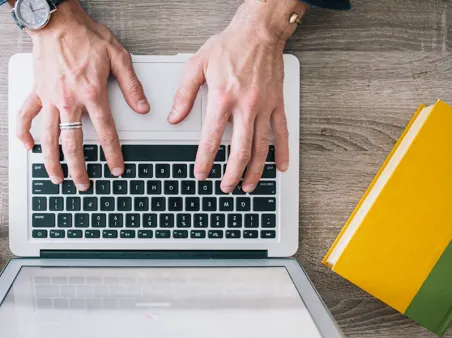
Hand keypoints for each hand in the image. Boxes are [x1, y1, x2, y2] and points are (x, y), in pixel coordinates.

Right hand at [16, 0, 149, 190]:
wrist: (57, 21)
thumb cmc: (86, 36)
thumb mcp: (118, 56)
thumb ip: (131, 85)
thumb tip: (142, 107)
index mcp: (92, 94)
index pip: (106, 132)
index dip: (112, 154)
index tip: (116, 169)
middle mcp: (69, 101)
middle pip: (73, 144)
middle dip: (79, 168)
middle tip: (83, 184)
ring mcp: (50, 99)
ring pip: (48, 138)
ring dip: (52, 161)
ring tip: (57, 178)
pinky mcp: (37, 92)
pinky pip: (25, 117)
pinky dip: (24, 133)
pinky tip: (27, 147)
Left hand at [168, 0, 305, 192]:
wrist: (259, 31)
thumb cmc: (229, 45)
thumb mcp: (197, 65)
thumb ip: (184, 95)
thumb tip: (175, 118)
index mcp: (222, 98)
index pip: (211, 139)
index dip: (205, 161)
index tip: (201, 174)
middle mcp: (245, 106)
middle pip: (239, 150)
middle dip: (231, 173)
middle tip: (226, 187)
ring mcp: (264, 106)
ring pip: (261, 146)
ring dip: (254, 170)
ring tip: (247, 185)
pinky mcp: (277, 103)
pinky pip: (282, 132)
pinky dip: (282, 152)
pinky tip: (280, 167)